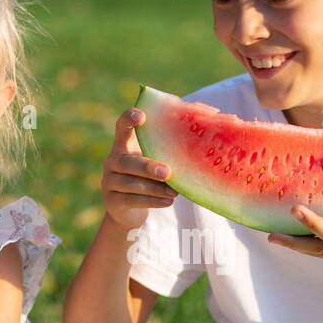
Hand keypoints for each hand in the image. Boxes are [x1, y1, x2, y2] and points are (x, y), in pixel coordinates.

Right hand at [101, 107, 176, 229]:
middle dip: (147, 167)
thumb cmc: (149, 175)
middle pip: (126, 161)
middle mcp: (113, 161)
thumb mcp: (157, 157)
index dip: (129, 119)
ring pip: (131, 184)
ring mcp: (110, 182)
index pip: (122, 126)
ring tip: (175, 191)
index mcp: (124, 145)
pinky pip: (133, 200)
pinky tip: (169, 201)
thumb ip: (174, 139)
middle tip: (167, 172)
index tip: (142, 116)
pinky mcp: (113, 201)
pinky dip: (153, 201)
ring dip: (155, 188)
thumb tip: (212, 114)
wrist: (127, 208)